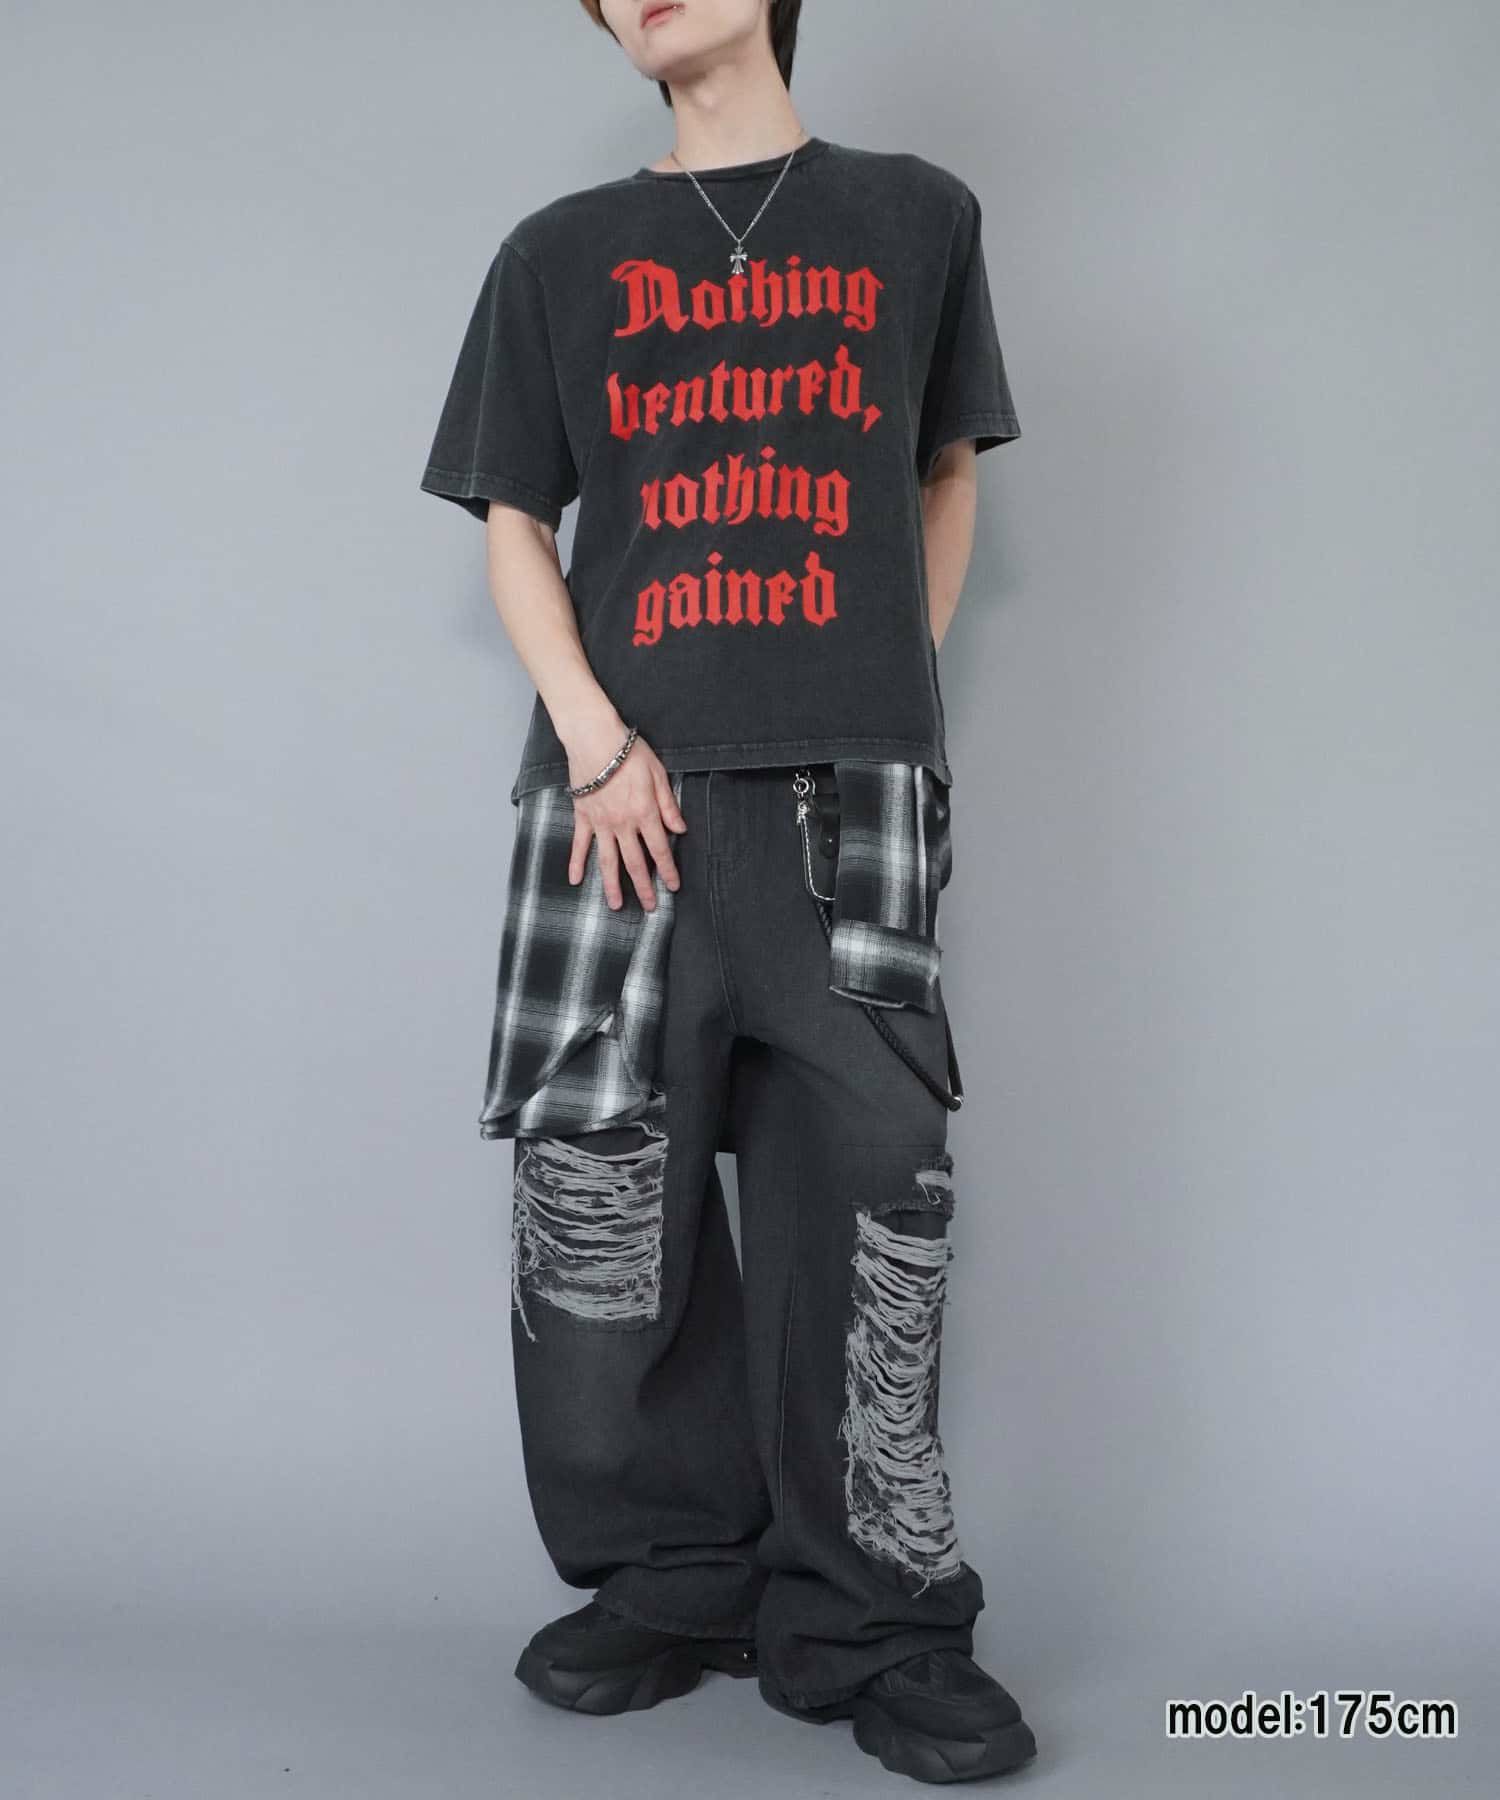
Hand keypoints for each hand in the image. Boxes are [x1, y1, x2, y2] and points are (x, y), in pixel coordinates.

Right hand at [566, 732, 686, 910]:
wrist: (594, 738)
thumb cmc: (628, 752)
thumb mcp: (658, 774)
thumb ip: (668, 805)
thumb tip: (680, 829)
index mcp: (644, 813)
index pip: (660, 849)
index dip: (667, 870)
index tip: (672, 887)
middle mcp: (623, 824)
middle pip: (635, 862)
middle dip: (644, 887)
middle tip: (650, 907)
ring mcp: (600, 823)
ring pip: (607, 861)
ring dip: (612, 885)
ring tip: (616, 905)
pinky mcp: (582, 816)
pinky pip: (579, 844)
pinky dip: (576, 862)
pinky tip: (575, 880)